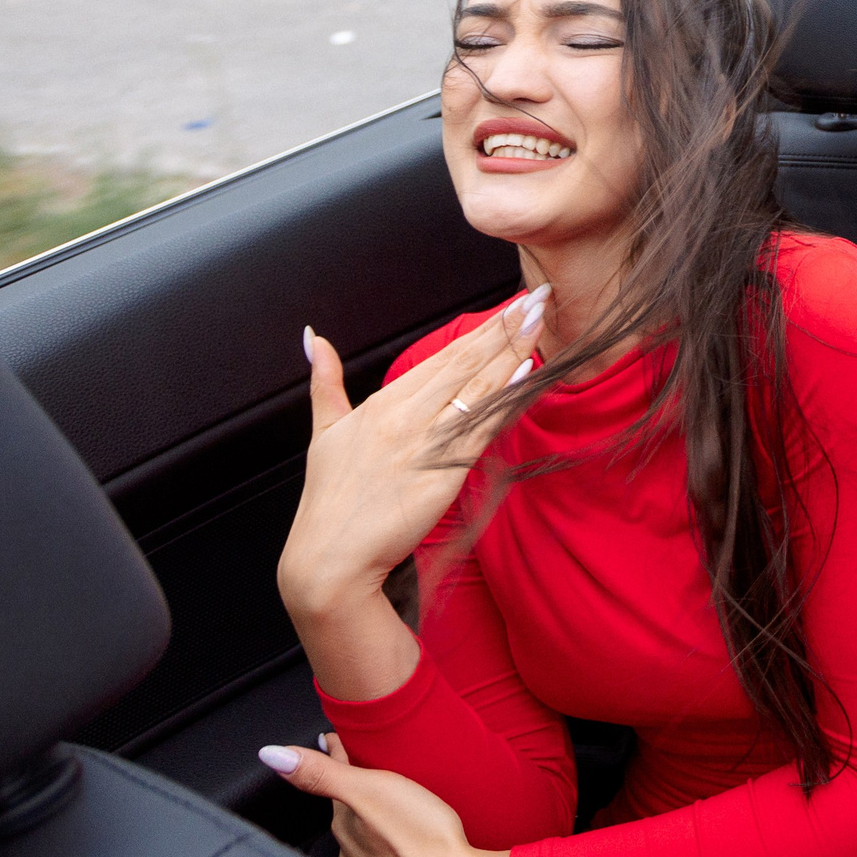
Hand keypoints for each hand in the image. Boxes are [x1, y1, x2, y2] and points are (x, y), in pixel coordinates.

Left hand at [262, 735, 508, 856]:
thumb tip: (271, 754)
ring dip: (369, 828)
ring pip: (362, 846)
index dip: (337, 755)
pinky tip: (397, 852)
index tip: (332, 737)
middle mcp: (351, 853)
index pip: (335, 780)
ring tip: (385, 811)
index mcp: (345, 824)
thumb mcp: (371, 791)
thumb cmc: (419, 839)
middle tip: (363, 772)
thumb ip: (323, 774)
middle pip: (347, 815)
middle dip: (353, 794)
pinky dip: (384, 856)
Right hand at [277, 288, 548, 619]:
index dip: (481, 329)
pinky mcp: (441, 472)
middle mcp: (405, 416)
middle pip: (464, 362)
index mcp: (382, 403)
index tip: (512, 305)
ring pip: (476, 387)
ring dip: (513, 350)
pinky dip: (504, 400)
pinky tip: (526, 374)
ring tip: (542, 319)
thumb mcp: (324, 432)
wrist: (329, 560)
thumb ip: (325, 382)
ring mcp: (424, 443)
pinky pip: (481, 429)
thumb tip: (315, 337)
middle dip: (505, 327)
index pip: (442, 357)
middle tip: (539, 296)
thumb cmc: (331, 501)